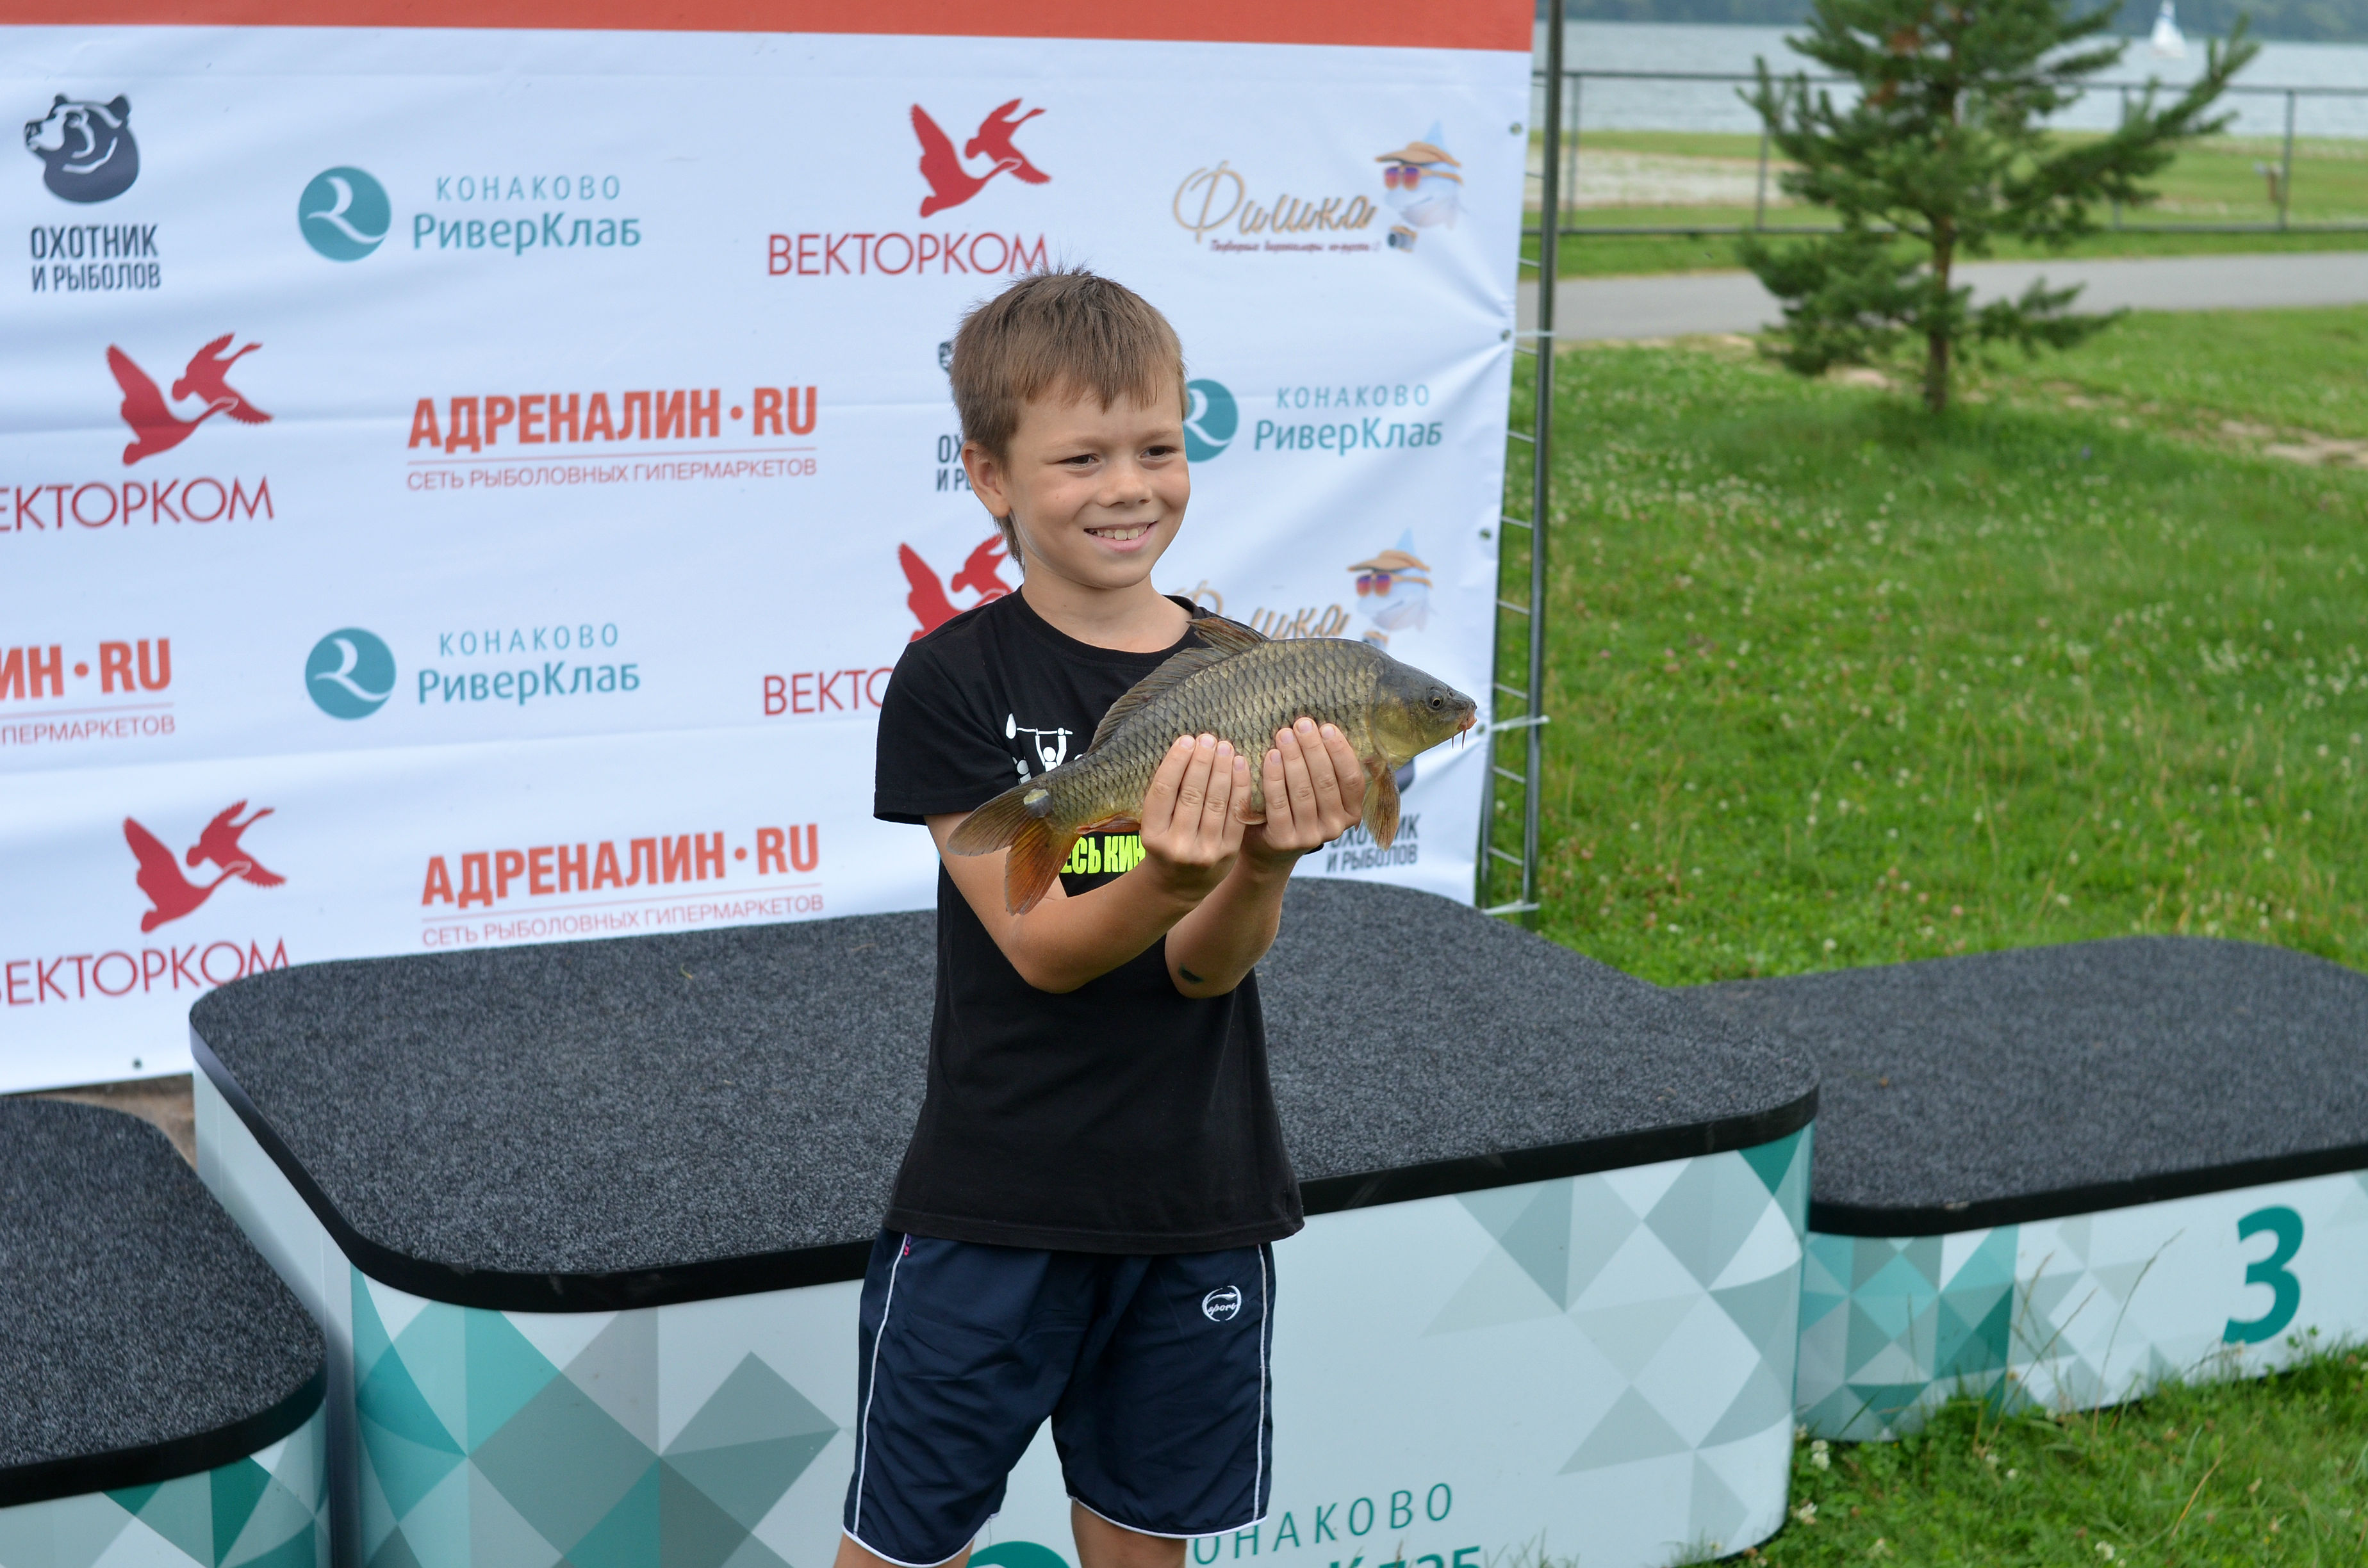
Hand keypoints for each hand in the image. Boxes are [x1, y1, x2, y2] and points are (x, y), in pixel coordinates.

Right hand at [1138, 733, 1248, 899]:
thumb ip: (1165, 796)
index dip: (1175, 762)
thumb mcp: (1154, 825)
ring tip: (1224, 747)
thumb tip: (1186, 749)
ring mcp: (1205, 851)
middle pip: (1191, 794)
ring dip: (1222, 770)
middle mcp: (1178, 845)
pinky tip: (1239, 766)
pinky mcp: (1228, 852)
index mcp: (1152, 835)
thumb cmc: (1165, 843)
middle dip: (1202, 762)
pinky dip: (1239, 787)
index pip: (1163, 791)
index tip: (1186, 740)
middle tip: (1208, 739)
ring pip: (1216, 802)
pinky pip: (1235, 813)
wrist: (1180, 885)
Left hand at [1241, 719, 1365, 866]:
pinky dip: (1274, 777)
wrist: (1269, 849)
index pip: (1352, 779)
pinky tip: (1271, 756)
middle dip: (1313, 749)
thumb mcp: (1320, 793)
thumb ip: (1328, 770)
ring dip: (1294, 758)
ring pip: (1303, 791)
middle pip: (1326, 781)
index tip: (1326, 727)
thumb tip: (1325, 728)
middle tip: (1301, 724)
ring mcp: (1310, 836)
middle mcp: (1335, 827)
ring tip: (1284, 734)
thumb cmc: (1296, 809)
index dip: (1340, 751)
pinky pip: (1279, 803)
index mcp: (1351, 813)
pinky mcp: (1285, 840)